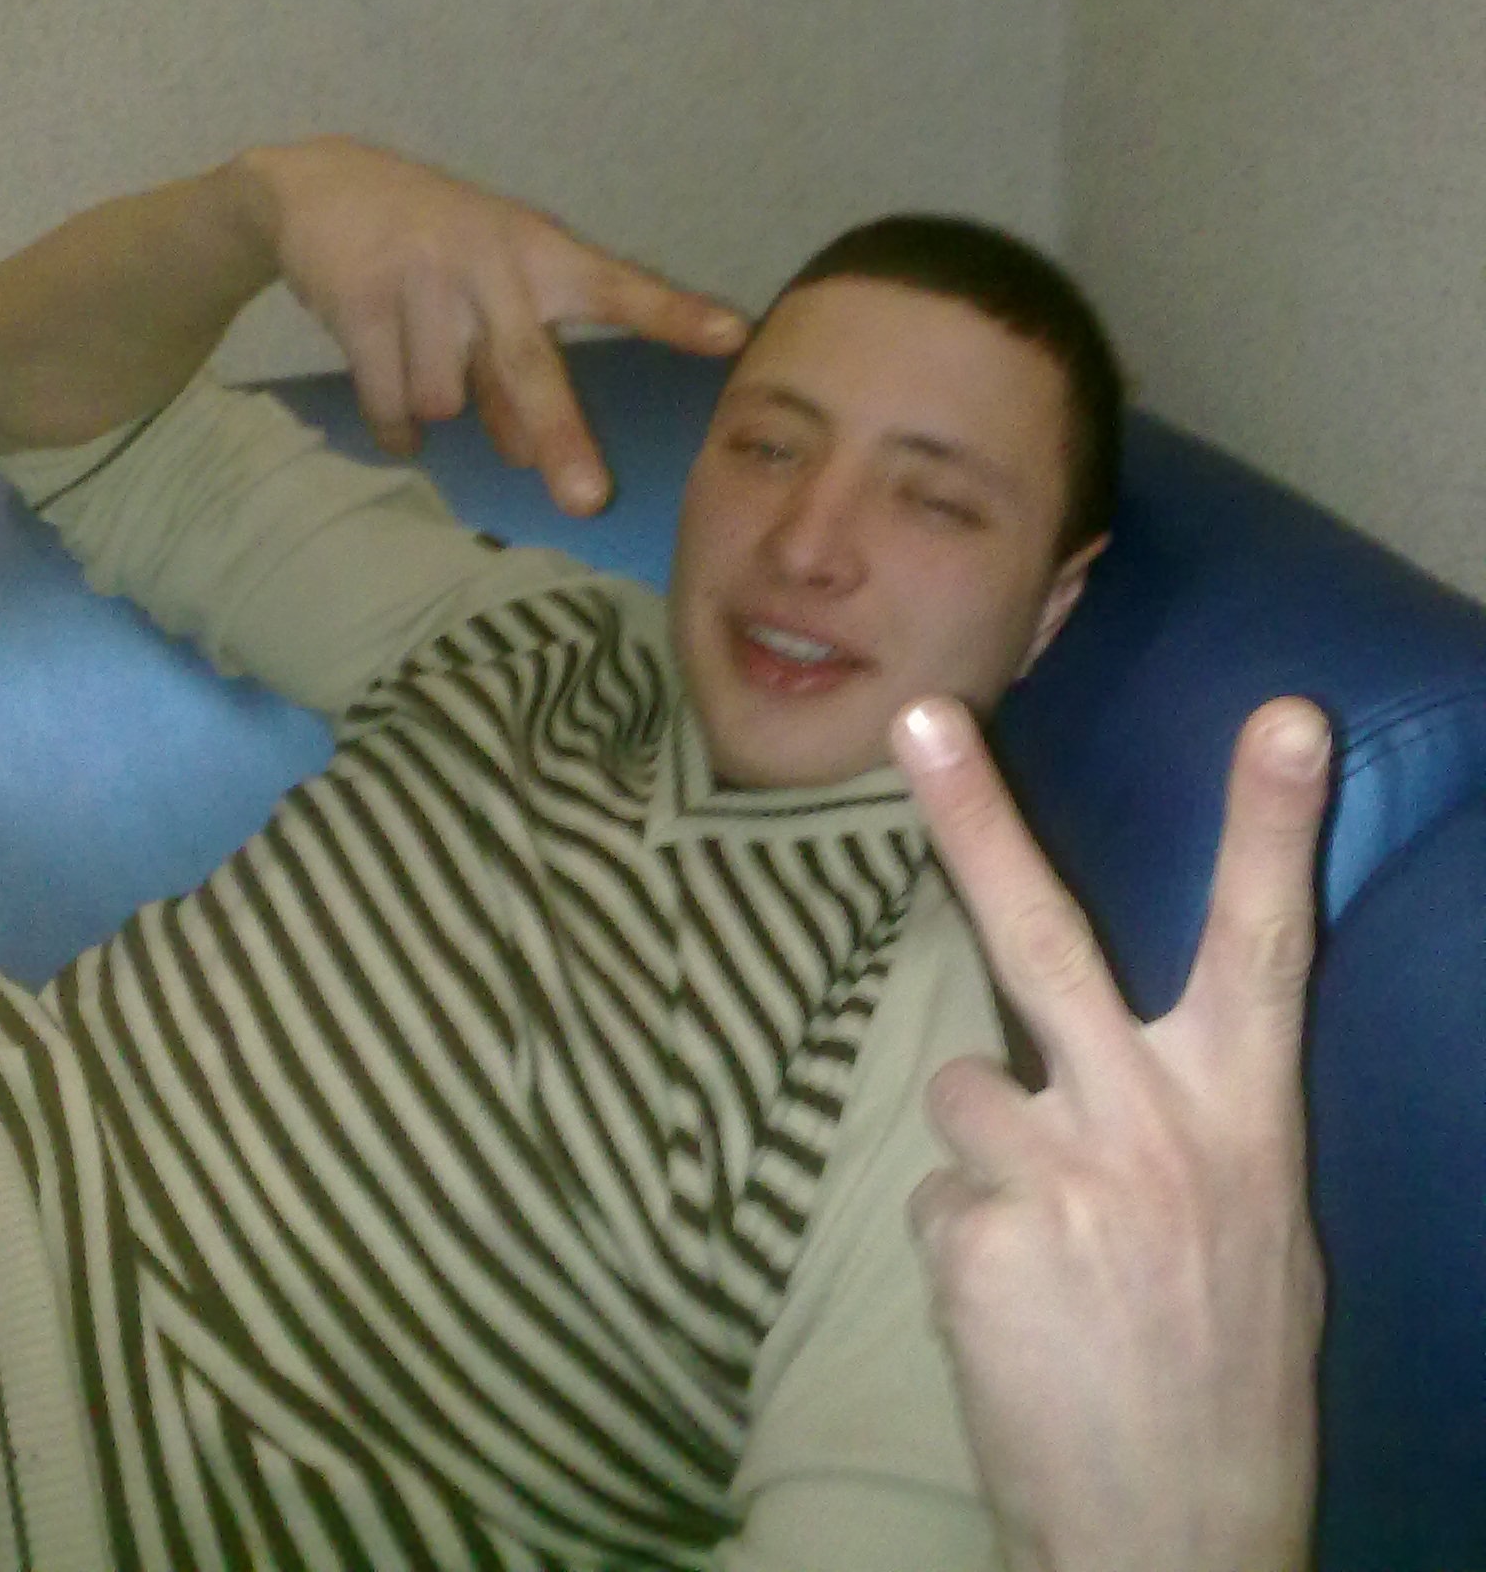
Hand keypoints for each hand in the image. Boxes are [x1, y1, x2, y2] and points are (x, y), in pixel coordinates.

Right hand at [240, 137, 746, 508]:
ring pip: (445, 401)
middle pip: (530, 369)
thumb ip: (516, 370)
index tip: (735, 334)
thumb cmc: (434, 250)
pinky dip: (395, 428)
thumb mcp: (492, 289)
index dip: (674, 315)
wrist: (320, 187)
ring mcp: (425, 278)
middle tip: (589, 502)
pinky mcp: (363, 298)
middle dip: (562, 438)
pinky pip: (389, 402)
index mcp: (540, 254)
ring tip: (418, 366)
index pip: (618, 288)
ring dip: (435, 410)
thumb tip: (529, 458)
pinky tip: (395, 412)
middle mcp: (491, 262)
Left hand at [891, 696, 1327, 1571]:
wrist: (1179, 1543)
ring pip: (963, 1088)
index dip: (1274, 825)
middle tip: (918, 718)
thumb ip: (1192, 1116)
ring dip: (988, 1150)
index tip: (1284, 713)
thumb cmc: (1226, 1365)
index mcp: (1244, 1115)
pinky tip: (1017, 1309)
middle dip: (977, 817)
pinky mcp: (973, 1242)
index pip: (1271, 945)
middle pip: (1045, 937)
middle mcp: (1151, 1126)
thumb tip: (1117, 1049)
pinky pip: (939, 1196)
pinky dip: (967, 1237)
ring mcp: (1055, 1179)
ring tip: (1047, 1242)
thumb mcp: (1260, 1223)